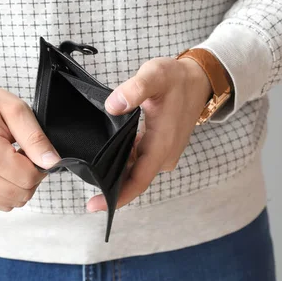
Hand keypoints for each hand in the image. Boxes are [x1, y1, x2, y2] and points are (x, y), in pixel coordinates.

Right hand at [0, 69, 60, 210]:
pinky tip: (3, 170)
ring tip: (11, 160)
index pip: (30, 178)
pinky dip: (10, 190)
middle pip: (23, 194)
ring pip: (14, 202)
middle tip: (22, 153)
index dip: (40, 166)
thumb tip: (53, 162)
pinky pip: (2, 204)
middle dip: (31, 176)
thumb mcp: (15, 110)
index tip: (31, 150)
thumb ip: (36, 138)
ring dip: (21, 184)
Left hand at [86, 57, 212, 211]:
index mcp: (162, 144)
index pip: (138, 180)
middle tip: (81, 188)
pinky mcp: (159, 149)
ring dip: (115, 174)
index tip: (95, 205)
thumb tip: (114, 106)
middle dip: (109, 187)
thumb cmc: (177, 78)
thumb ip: (135, 88)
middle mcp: (164, 155)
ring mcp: (162, 154)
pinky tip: (105, 156)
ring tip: (88, 171)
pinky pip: (138, 162)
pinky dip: (123, 162)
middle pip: (133, 180)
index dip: (117, 196)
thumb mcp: (156, 75)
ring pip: (135, 171)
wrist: (199, 81)